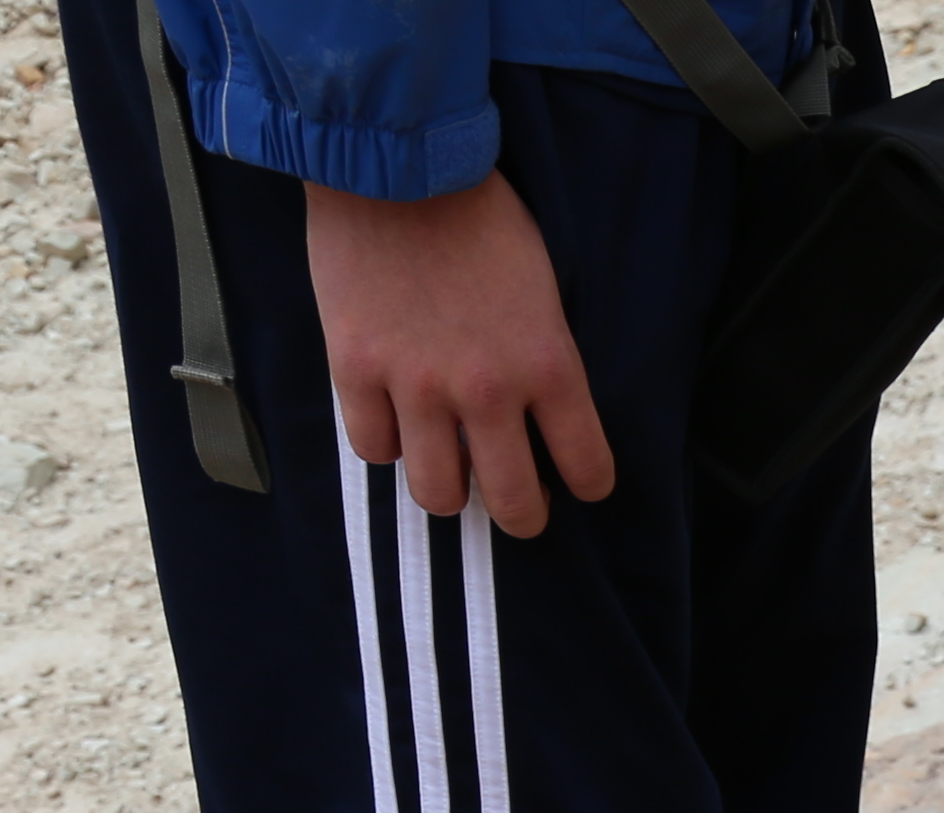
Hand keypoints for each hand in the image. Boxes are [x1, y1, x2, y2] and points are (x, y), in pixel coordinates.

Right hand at [310, 175, 613, 534]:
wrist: (396, 165)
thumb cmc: (478, 216)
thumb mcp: (542, 289)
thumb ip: (542, 358)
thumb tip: (533, 413)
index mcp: (548, 365)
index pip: (587, 466)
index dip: (588, 484)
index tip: (579, 482)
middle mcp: (488, 390)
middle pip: (514, 504)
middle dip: (523, 516)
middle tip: (518, 504)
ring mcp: (417, 385)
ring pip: (437, 493)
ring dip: (448, 490)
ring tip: (450, 468)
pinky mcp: (355, 369)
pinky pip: (373, 448)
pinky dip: (386, 444)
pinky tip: (396, 423)